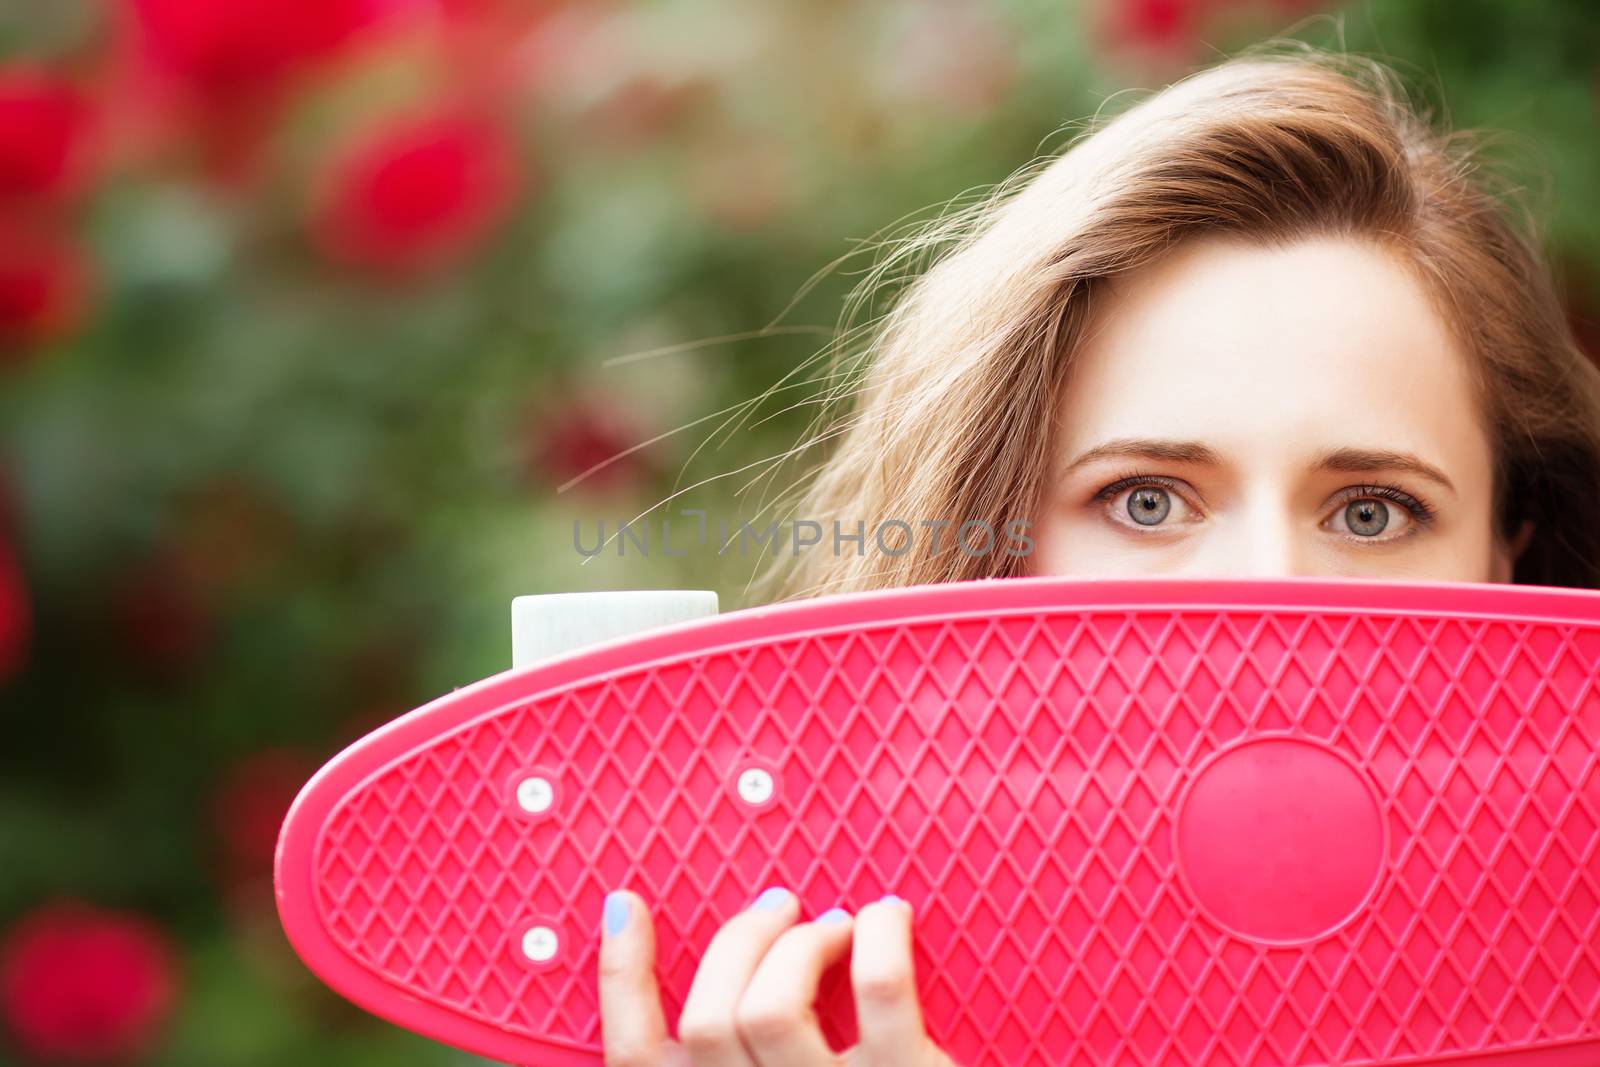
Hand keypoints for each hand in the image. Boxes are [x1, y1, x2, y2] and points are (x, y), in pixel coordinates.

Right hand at [597, 886, 960, 1066]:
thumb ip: (752, 1062)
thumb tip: (729, 981)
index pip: (636, 1060)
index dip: (621, 976)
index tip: (628, 904)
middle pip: (708, 1021)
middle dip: (737, 941)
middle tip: (780, 907)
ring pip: (772, 1007)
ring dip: (801, 943)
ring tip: (837, 925)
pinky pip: (877, 989)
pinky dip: (881, 934)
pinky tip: (890, 918)